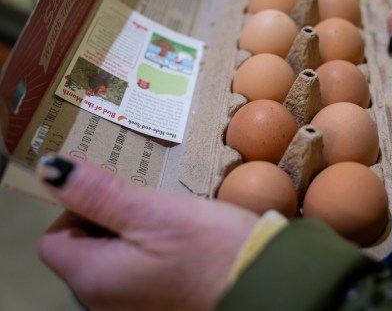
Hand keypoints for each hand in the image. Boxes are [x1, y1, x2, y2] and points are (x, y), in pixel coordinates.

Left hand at [37, 155, 258, 310]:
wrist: (267, 285)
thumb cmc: (214, 250)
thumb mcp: (155, 213)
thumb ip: (99, 193)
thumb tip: (50, 169)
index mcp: (94, 279)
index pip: (56, 238)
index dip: (80, 211)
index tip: (122, 198)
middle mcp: (104, 302)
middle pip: (84, 249)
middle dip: (110, 220)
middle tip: (150, 205)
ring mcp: (133, 307)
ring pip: (114, 258)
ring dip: (133, 233)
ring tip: (169, 222)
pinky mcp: (158, 305)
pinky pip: (138, 271)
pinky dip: (151, 251)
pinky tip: (181, 242)